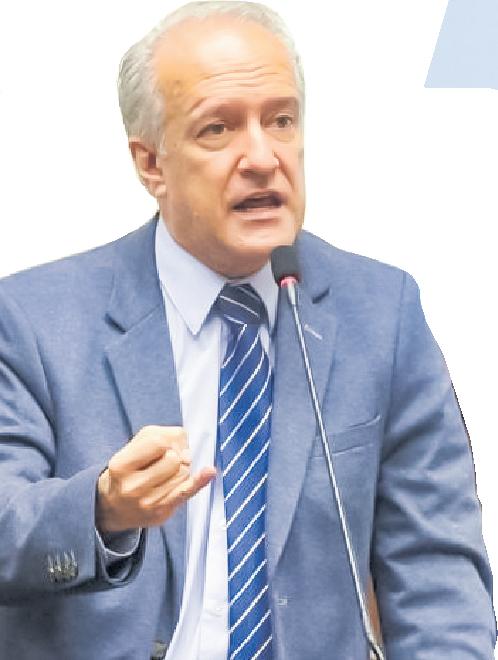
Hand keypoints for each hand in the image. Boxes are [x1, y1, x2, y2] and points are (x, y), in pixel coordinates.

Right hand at [96, 425, 215, 532]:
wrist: (113, 508)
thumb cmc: (127, 471)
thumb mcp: (133, 447)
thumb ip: (159, 436)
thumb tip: (186, 448)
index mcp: (120, 465)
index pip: (158, 442)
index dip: (167, 440)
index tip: (164, 445)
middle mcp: (132, 487)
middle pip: (174, 459)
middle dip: (176, 456)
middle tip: (165, 462)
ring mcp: (147, 503)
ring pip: (183, 473)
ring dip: (181, 469)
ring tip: (166, 474)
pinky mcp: (161, 513)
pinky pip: (187, 492)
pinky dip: (200, 480)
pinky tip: (209, 471)